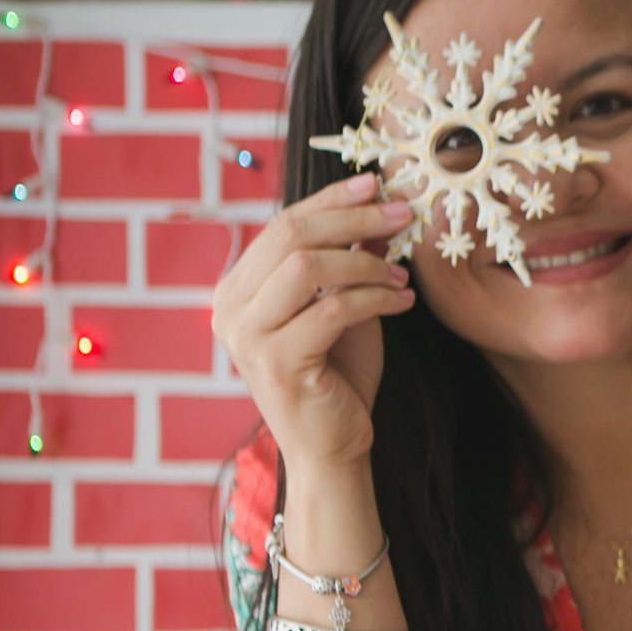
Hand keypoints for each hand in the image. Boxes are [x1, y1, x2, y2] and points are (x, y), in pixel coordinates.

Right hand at [210, 173, 417, 474]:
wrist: (333, 447)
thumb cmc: (337, 376)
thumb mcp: (345, 306)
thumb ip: (349, 262)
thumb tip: (376, 207)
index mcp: (236, 290)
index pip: (282, 224)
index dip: (331, 200)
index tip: (376, 184)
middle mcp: (228, 308)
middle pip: (291, 236)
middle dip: (354, 219)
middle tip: (403, 214)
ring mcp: (245, 336)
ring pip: (307, 267)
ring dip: (366, 265)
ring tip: (402, 279)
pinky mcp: (275, 362)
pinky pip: (331, 310)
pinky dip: (375, 299)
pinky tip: (403, 304)